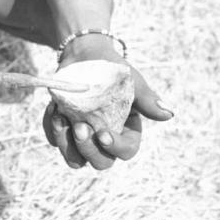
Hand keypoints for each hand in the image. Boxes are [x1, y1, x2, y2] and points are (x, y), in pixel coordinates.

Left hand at [43, 34, 173, 169]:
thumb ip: (147, 99)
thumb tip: (168, 114)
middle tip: (80, 127)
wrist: (87, 57)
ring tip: (61, 117)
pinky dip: (51, 128)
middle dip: (88, 149)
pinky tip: (53, 108)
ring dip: (66, 143)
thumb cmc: (114, 71)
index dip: (115, 148)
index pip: (126, 151)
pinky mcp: (62, 130)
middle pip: (99, 162)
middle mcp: (104, 140)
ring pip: (74, 159)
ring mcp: (82, 138)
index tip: (103, 133)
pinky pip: (54, 139)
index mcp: (127, 132)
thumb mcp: (133, 82)